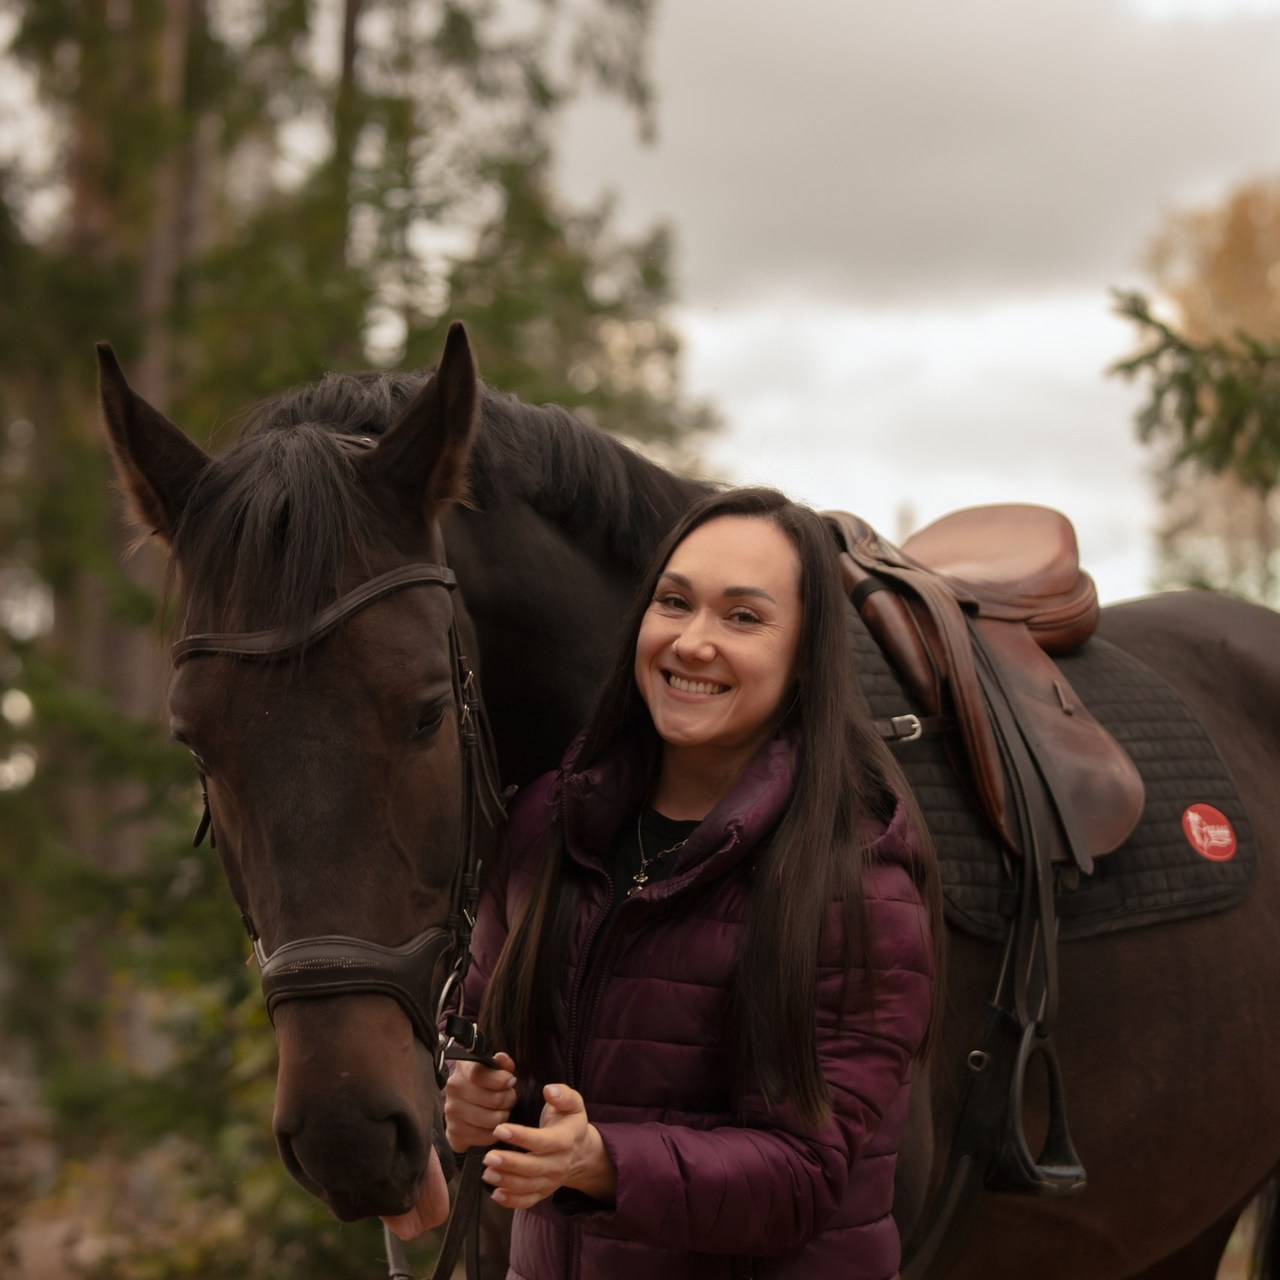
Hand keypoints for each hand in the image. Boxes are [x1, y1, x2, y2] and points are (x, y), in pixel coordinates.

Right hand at [443, 1051, 517, 1152]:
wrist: (463, 1112)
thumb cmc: (484, 1087)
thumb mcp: (494, 1071)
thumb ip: (501, 1064)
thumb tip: (502, 1059)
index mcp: (463, 1069)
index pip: (479, 1074)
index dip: (500, 1079)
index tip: (511, 1081)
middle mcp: (454, 1089)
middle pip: (494, 1099)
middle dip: (508, 1100)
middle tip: (507, 1099)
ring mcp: (452, 1112)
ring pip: (493, 1120)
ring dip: (503, 1117)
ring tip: (500, 1112)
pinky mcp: (455, 1133)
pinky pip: (487, 1136)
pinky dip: (494, 1133)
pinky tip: (490, 1126)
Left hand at [481, 1083, 616, 1209]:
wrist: (581, 1152)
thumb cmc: (570, 1123)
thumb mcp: (573, 1104)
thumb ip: (562, 1095)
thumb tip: (549, 1090)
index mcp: (565, 1140)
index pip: (541, 1141)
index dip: (520, 1136)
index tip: (499, 1129)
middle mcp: (559, 1164)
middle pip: (533, 1167)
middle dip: (510, 1164)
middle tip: (488, 1157)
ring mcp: (551, 1181)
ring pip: (528, 1186)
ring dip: (506, 1182)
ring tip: (487, 1173)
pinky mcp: (543, 1192)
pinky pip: (527, 1201)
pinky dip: (511, 1201)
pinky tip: (495, 1194)